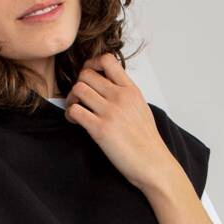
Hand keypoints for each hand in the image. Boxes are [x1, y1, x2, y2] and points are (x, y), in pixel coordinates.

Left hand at [64, 52, 170, 188]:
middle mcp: (121, 97)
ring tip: (76, 110)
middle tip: (79, 98)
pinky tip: (75, 122)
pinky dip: (70, 114)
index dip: (92, 64)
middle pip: (86, 74)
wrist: (153, 163)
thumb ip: (125, 94)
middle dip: (78, 84)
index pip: (107, 60)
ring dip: (71, 98)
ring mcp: (110, 112)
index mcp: (131, 90)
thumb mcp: (141, 108)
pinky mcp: (100, 129)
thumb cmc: (147, 141)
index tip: (89, 77)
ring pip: (78, 89)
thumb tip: (108, 86)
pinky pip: (75, 110)